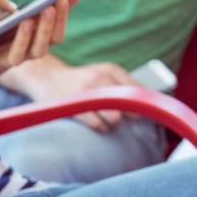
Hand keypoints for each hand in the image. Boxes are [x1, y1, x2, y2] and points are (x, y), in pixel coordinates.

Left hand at [0, 0, 79, 71]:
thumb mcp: (33, 20)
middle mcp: (24, 56)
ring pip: (17, 57)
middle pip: (40, 48)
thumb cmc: (11, 36)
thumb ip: (55, 8)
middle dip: (46, 28)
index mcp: (38, 45)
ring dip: (23, 40)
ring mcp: (2, 60)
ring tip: (25, 20)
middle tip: (48, 8)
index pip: (56, 37)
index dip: (62, 20)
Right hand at [6, 54, 140, 132]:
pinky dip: (100, 127)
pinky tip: (96, 122)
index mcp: (110, 69)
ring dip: (113, 123)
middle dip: (129, 115)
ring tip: (106, 119)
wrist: (46, 78)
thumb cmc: (81, 79)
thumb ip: (125, 85)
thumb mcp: (103, 74)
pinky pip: (97, 124)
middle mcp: (100, 78)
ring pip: (115, 118)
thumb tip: (150, 101)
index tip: (147, 112)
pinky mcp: (74, 106)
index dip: (144, 104)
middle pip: (129, 106)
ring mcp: (86, 92)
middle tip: (122, 116)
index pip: (138, 90)